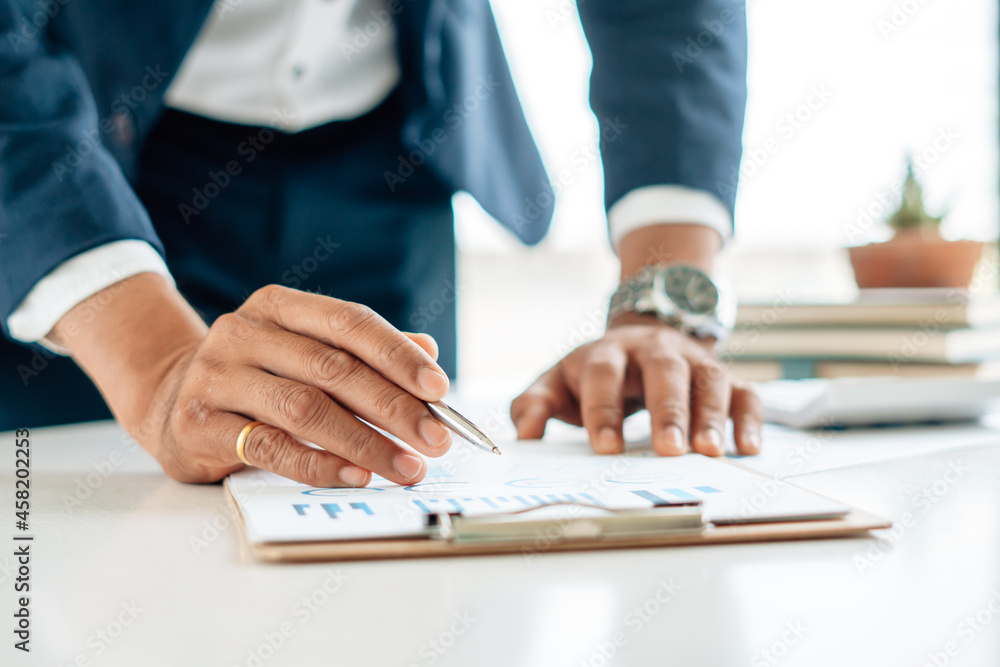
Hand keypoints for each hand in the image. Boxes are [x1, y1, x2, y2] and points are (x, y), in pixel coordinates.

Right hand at [130, 285, 453, 485]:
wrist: (170, 401)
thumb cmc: (259, 378)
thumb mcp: (307, 353)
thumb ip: (364, 353)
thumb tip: (429, 352)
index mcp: (279, 306)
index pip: (349, 323)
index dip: (398, 355)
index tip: (439, 389)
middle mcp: (244, 332)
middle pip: (333, 369)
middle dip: (393, 407)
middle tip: (436, 440)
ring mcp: (217, 376)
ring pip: (305, 409)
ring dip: (365, 442)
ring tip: (407, 467)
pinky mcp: (199, 424)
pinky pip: (271, 448)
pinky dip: (319, 464)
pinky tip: (358, 475)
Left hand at [510, 314, 761, 455]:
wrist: (639, 337)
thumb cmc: (593, 374)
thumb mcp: (557, 382)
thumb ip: (534, 405)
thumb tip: (524, 437)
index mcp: (607, 352)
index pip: (604, 375)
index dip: (604, 410)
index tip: (605, 448)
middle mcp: (654, 350)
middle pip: (664, 372)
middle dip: (668, 410)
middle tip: (670, 449)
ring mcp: (692, 361)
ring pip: (709, 380)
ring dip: (711, 416)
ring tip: (710, 452)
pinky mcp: (722, 376)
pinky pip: (744, 392)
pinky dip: (750, 419)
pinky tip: (748, 448)